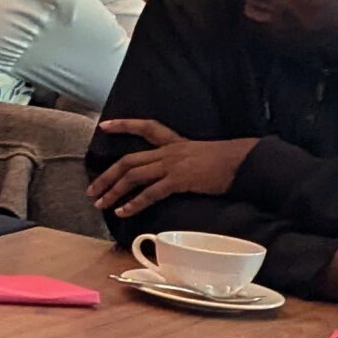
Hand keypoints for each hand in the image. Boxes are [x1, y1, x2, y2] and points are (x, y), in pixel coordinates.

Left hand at [87, 118, 257, 217]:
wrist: (247, 162)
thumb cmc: (229, 161)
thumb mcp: (202, 154)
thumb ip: (185, 160)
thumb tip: (173, 174)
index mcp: (175, 142)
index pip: (146, 127)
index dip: (124, 125)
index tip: (103, 126)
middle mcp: (170, 151)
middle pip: (129, 160)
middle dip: (107, 176)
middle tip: (91, 190)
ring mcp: (173, 164)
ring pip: (133, 176)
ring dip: (114, 191)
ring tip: (100, 204)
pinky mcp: (179, 179)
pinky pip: (150, 193)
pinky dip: (134, 203)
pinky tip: (123, 212)